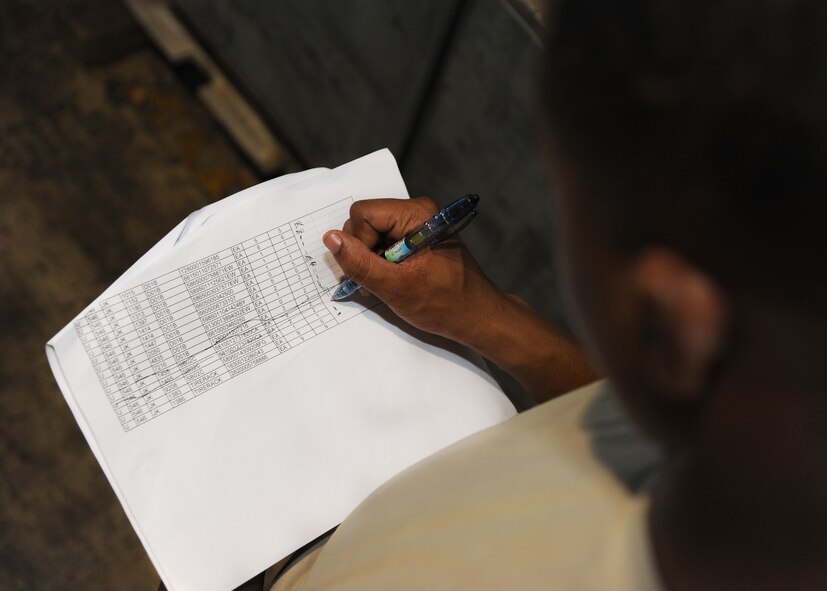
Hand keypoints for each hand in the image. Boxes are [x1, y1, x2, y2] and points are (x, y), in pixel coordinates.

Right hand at [323, 197, 599, 401]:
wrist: (478, 317)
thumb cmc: (445, 304)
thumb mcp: (396, 287)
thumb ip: (360, 262)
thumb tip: (331, 239)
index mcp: (416, 213)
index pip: (362, 214)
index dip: (359, 243)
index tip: (375, 270)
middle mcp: (416, 212)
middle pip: (364, 221)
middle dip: (364, 252)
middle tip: (382, 279)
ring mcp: (416, 225)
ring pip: (371, 234)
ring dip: (372, 261)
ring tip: (391, 283)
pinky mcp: (416, 239)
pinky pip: (384, 243)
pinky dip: (381, 264)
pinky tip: (395, 281)